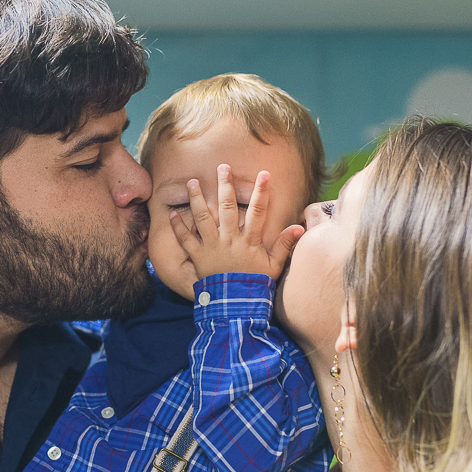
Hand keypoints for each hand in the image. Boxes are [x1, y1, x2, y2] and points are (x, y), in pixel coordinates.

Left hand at [168, 164, 304, 280]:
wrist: (235, 305)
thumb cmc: (255, 285)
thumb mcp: (274, 266)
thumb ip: (284, 245)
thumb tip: (298, 227)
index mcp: (249, 241)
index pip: (257, 211)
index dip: (261, 192)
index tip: (264, 174)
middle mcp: (229, 239)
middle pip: (227, 207)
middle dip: (225, 185)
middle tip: (222, 167)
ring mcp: (212, 247)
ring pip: (203, 218)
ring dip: (197, 199)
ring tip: (192, 182)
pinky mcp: (198, 257)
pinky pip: (186, 239)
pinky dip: (178, 227)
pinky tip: (172, 214)